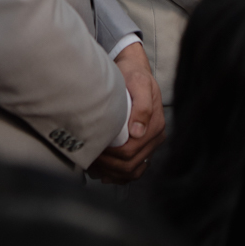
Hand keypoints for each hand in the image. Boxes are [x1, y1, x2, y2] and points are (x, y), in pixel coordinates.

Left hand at [89, 44, 165, 183]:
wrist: (134, 70)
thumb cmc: (134, 75)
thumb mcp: (139, 83)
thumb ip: (142, 106)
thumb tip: (138, 132)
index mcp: (155, 125)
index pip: (131, 151)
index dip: (110, 156)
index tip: (94, 150)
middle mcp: (155, 137)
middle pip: (130, 164)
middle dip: (108, 167)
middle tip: (89, 160)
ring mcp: (150, 143)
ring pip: (132, 170)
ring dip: (113, 174)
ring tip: (94, 169)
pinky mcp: (143, 145)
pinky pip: (134, 168)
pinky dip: (119, 175)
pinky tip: (104, 173)